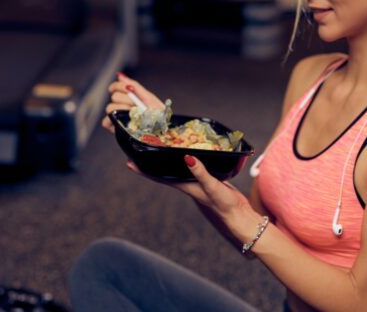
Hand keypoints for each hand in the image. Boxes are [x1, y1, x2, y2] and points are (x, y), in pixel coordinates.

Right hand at [101, 72, 164, 133]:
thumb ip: (135, 86)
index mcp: (129, 97)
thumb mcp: (149, 98)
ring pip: (110, 108)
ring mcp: (117, 117)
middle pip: (114, 97)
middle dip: (126, 99)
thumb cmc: (158, 114)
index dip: (118, 86)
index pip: (115, 87)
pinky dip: (112, 121)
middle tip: (137, 105)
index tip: (128, 89)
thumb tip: (120, 75)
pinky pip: (106, 122)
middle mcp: (121, 106)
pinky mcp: (115, 128)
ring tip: (135, 114)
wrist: (163, 130)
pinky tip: (124, 121)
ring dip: (122, 109)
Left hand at [125, 155, 261, 241]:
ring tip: (160, 147)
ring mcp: (197, 183)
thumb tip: (187, 157)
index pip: (159, 177)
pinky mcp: (207, 180)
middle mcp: (188, 184)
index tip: (127, 162)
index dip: (143, 170)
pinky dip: (188, 160)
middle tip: (140, 149)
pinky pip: (193, 167)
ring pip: (178, 169)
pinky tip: (189, 153)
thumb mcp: (212, 187)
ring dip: (168, 160)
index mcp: (185, 186)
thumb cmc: (224, 206)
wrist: (239, 218)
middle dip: (152, 162)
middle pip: (165, 172)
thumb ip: (201, 173)